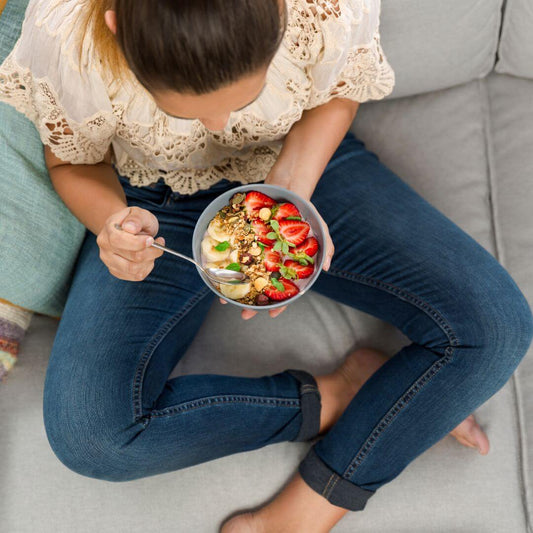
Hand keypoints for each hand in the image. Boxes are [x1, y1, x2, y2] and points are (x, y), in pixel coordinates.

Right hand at [96, 206, 164, 280]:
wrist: (127, 229)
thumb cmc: (135, 221)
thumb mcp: (138, 213)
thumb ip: (136, 218)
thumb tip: (130, 227)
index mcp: (108, 230)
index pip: (119, 241)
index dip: (138, 243)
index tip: (151, 239)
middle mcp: (105, 247)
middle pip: (132, 257)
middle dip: (151, 251)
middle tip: (159, 242)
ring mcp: (109, 261)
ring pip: (135, 269)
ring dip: (150, 260)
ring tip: (152, 249)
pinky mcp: (117, 271)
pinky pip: (136, 276)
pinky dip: (147, 267)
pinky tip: (148, 258)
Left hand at [220, 198, 333, 320]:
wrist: (287, 188)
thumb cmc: (306, 213)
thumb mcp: (321, 228)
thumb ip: (326, 248)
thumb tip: (325, 267)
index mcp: (289, 265)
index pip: (286, 290)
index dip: (280, 304)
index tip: (272, 314)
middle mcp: (272, 262)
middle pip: (262, 288)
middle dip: (253, 304)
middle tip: (244, 315)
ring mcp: (257, 252)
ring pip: (246, 275)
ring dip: (236, 289)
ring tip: (226, 300)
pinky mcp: (245, 240)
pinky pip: (235, 255)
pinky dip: (228, 264)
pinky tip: (219, 274)